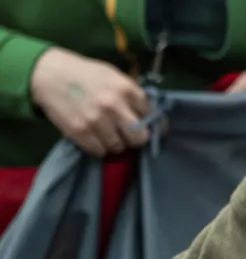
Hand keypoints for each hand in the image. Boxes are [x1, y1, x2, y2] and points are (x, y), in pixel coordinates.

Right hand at [30, 47, 149, 156]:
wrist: (49, 74)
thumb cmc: (85, 74)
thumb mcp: (113, 76)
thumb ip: (131, 95)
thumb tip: (149, 116)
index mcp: (126, 89)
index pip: (149, 116)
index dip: (146, 122)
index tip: (143, 125)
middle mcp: (114, 106)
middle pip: (139, 137)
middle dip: (135, 138)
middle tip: (127, 134)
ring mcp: (97, 121)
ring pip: (119, 147)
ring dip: (115, 143)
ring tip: (106, 133)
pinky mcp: (80, 132)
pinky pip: (99, 151)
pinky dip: (99, 147)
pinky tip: (94, 137)